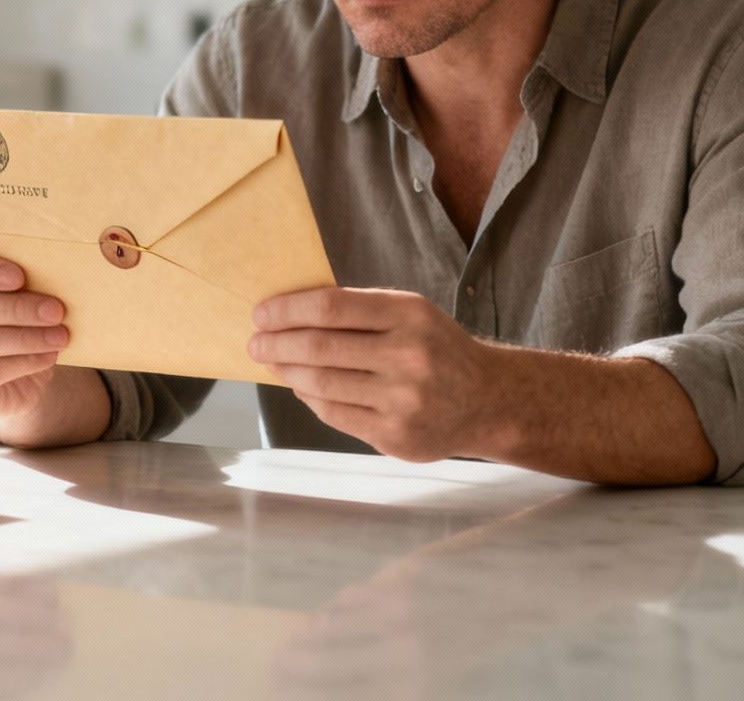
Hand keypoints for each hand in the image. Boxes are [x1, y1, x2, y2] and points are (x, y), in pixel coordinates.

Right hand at [0, 248, 70, 425]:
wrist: (15, 374)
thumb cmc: (12, 319)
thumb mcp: (14, 293)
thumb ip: (19, 279)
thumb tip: (48, 269)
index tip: (19, 276)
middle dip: (15, 308)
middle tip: (55, 310)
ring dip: (25, 338)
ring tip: (60, 336)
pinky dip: (23, 363)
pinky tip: (48, 356)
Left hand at [248, 288, 494, 462]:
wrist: (488, 401)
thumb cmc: (437, 349)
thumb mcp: (411, 314)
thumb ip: (360, 313)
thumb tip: (290, 317)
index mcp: (409, 315)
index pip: (332, 308)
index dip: (287, 310)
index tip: (261, 314)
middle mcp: (408, 356)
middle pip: (320, 347)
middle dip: (276, 344)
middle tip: (255, 343)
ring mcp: (403, 400)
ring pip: (321, 384)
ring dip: (287, 372)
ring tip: (272, 364)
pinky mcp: (396, 435)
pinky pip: (334, 414)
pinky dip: (310, 398)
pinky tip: (301, 388)